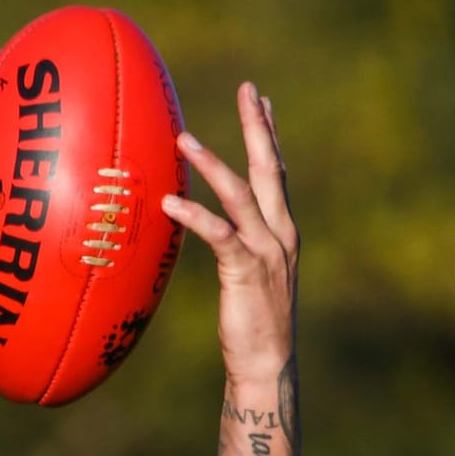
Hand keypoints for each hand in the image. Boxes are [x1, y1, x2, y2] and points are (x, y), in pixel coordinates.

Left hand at [166, 83, 297, 390]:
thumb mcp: (250, 278)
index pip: (277, 174)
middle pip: (270, 169)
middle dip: (259, 127)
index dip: (271, 136)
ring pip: (241, 195)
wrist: (268, 366)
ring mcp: (266, 252)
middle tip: (249, 89)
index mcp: (283, 233)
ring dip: (212, 163)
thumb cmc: (253, 328)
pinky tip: (171, 201)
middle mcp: (280, 235)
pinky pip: (219, 235)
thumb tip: (214, 230)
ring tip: (184, 137)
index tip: (263, 101)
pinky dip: (195, 216)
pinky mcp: (246, 272)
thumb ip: (238, 247)